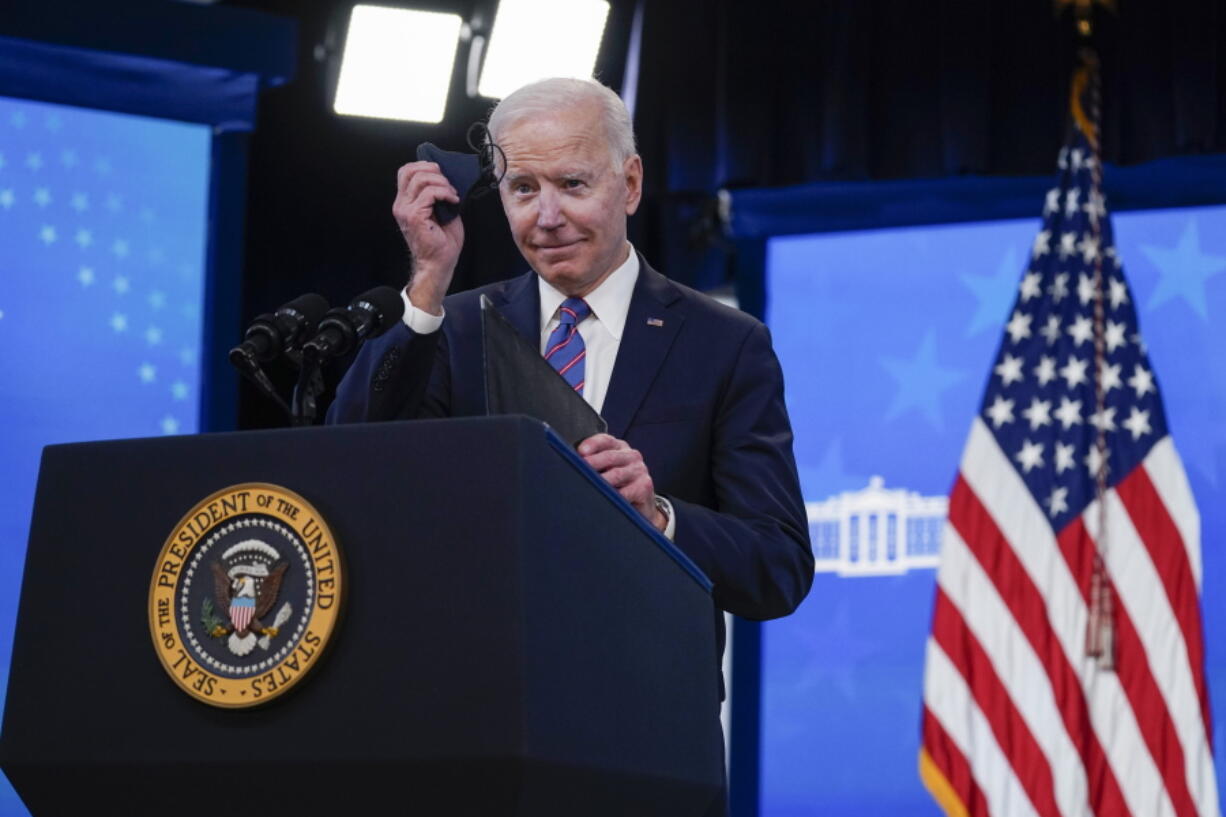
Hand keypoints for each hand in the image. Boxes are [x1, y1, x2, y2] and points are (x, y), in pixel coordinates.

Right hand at [392, 161, 464, 314]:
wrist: (439, 263)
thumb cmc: (441, 241)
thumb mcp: (439, 210)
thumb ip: (436, 193)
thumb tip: (444, 177)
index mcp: (405, 202)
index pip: (406, 171)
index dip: (424, 166)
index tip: (442, 176)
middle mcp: (401, 204)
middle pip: (410, 170)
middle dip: (434, 171)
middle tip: (448, 185)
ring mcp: (406, 210)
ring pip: (421, 179)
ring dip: (442, 183)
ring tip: (452, 195)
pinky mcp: (414, 216)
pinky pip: (430, 193)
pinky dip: (445, 193)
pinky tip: (453, 201)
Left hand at [578, 434, 666, 531]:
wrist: (641, 506)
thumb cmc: (618, 485)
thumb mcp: (606, 470)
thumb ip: (592, 463)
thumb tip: (571, 464)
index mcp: (619, 447)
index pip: (605, 440)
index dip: (592, 444)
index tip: (580, 451)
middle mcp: (631, 455)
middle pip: (609, 457)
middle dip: (592, 463)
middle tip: (578, 471)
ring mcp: (639, 470)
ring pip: (616, 475)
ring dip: (600, 481)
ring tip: (587, 487)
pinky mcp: (644, 487)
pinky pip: (626, 492)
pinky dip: (613, 497)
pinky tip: (603, 501)